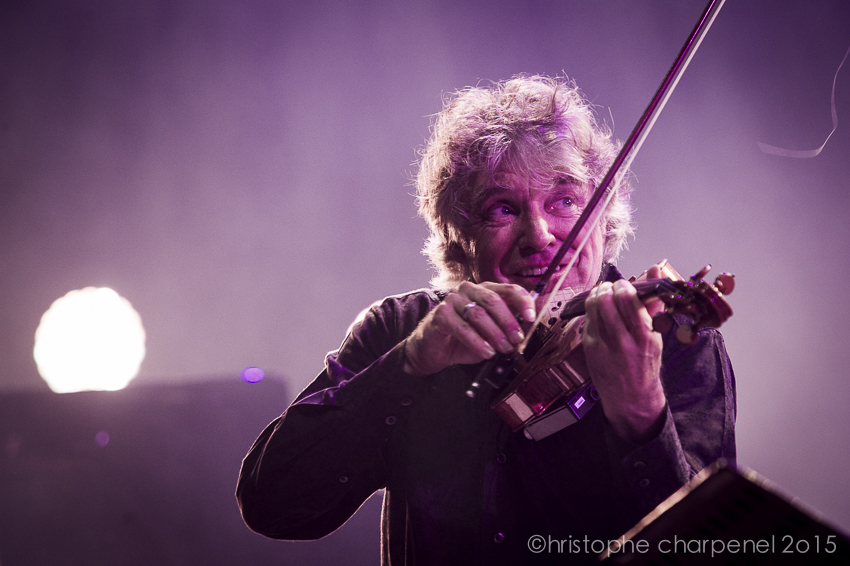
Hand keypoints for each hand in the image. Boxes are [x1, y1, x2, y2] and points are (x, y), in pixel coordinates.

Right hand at [403, 281, 535, 376]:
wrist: (435, 349)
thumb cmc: (465, 339)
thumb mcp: (491, 333)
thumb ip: (506, 329)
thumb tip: (525, 333)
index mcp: (485, 290)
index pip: (509, 289)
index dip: (523, 302)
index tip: (531, 318)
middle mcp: (469, 290)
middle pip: (493, 300)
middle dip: (508, 321)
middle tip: (517, 339)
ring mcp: (453, 300)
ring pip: (479, 314)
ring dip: (495, 334)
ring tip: (502, 349)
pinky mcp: (441, 314)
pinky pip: (463, 327)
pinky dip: (477, 342)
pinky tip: (486, 352)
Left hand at [582, 262, 667, 443]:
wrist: (631, 397)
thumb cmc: (645, 362)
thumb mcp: (656, 335)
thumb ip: (654, 302)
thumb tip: (656, 269)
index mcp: (645, 336)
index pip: (629, 300)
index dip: (623, 286)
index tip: (624, 285)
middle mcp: (623, 341)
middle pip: (606, 300)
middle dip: (607, 288)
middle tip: (610, 287)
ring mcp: (603, 345)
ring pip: (593, 307)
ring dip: (596, 294)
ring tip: (602, 294)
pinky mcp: (589, 348)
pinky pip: (587, 319)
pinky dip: (591, 310)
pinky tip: (597, 311)